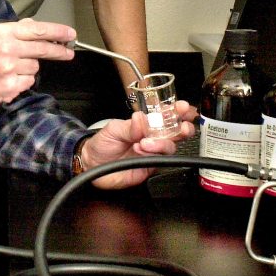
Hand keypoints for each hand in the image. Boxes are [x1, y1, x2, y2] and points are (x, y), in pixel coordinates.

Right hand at [0, 18, 75, 115]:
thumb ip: (15, 31)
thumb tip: (36, 26)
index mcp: (2, 33)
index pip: (37, 30)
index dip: (57, 32)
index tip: (70, 34)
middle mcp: (7, 49)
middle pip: (43, 49)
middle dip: (59, 51)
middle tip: (68, 53)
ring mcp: (9, 69)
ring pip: (35, 68)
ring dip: (28, 69)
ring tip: (9, 69)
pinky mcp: (9, 87)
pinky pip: (28, 83)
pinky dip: (21, 83)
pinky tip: (6, 80)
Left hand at [79, 100, 197, 189]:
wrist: (92, 164)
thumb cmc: (103, 143)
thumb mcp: (113, 129)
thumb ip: (129, 126)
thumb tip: (141, 119)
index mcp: (145, 125)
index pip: (165, 117)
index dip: (176, 111)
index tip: (182, 107)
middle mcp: (152, 138)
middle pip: (176, 133)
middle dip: (183, 129)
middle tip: (181, 128)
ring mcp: (152, 153)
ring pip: (170, 148)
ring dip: (161, 143)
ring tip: (143, 142)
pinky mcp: (149, 167)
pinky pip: (159, 162)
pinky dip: (152, 155)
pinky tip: (141, 151)